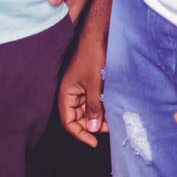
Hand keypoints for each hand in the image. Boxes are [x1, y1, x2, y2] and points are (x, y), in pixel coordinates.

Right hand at [59, 33, 107, 147]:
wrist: (98, 34)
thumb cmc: (92, 56)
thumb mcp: (94, 84)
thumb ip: (93, 107)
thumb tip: (92, 128)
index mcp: (66, 92)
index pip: (68, 121)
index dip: (80, 133)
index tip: (94, 142)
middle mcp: (70, 91)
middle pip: (77, 116)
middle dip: (91, 125)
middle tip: (107, 128)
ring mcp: (79, 86)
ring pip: (86, 109)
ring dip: (97, 116)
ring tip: (111, 120)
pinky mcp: (88, 82)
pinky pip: (92, 99)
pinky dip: (100, 106)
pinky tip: (110, 108)